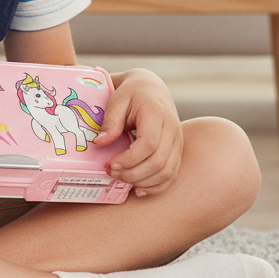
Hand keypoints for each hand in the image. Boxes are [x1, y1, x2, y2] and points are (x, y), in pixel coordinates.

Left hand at [94, 69, 182, 196]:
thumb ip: (110, 121)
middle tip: (111, 172)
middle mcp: (172, 128)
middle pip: (158, 161)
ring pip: (167, 171)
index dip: (129, 159)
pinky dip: (156, 186)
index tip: (110, 163)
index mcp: (156, 113)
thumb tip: (100, 143)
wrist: (152, 88)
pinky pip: (172, 175)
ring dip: (142, 182)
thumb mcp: (117, 99)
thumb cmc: (131, 93)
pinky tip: (138, 190)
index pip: (148, 144)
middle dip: (132, 173)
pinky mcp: (177, 151)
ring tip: (121, 179)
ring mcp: (178, 141)